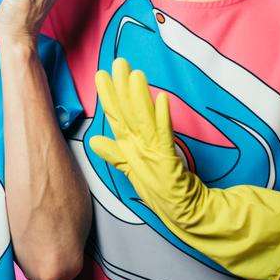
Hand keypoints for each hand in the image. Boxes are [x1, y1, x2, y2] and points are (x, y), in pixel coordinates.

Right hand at [89, 58, 279, 279]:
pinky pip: (164, 137)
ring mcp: (151, 156)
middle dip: (120, 89)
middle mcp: (136, 151)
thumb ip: (116, 153)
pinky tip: (162, 101)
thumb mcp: (135, 169)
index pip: (115, 118)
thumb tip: (95, 139)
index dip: (108, 97)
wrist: (184, 215)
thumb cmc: (163, 191)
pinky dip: (162, 119)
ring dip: (138, 98)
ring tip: (136, 75)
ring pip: (141, 122)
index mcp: (129, 150)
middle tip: (117, 64)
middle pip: (126, 115)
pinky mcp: (167, 163)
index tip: (101, 74)